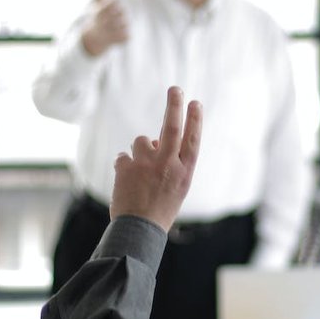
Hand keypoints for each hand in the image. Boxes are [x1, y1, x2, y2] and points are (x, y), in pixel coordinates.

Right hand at [80, 0, 128, 56]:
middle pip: (123, 12)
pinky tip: (113, 37)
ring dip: (121, 26)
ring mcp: (111, 32)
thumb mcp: (95, 5)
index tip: (107, 11)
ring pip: (126, 24)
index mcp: (101, 10)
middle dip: (118, 16)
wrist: (90, 40)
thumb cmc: (94, 19)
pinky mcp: (117, 40)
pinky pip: (127, 35)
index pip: (115, 2)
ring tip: (110, 30)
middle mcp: (105, 21)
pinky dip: (123, 37)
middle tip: (109, 22)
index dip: (113, 6)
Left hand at [109, 85, 202, 231]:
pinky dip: (124, 165)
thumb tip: (154, 140)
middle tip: (175, 89)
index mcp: (184, 172)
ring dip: (139, 151)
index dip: (195, 120)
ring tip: (139, 173)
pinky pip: (123, 156)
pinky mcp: (126, 167)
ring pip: (141, 141)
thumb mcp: (177, 187)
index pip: (193, 140)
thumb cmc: (160, 208)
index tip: (196, 103)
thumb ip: (170, 162)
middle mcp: (167, 165)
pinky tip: (126, 182)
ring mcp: (146, 165)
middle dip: (174, 105)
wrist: (139, 229)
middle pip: (171, 127)